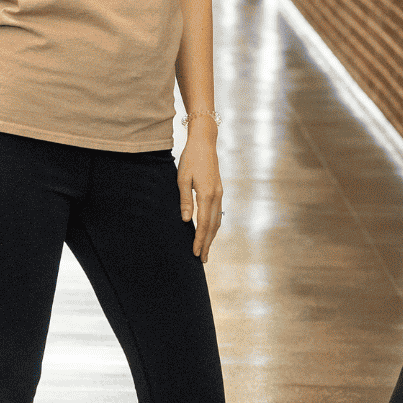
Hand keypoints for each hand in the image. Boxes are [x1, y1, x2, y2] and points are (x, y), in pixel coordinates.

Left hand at [177, 122, 222, 261]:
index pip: (203, 224)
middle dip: (207, 244)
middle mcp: (216, 196)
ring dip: (211, 237)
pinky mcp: (218, 191)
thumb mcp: (182, 178)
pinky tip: (209, 232)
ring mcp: (219, 194)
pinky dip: (213, 227)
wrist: (204, 143)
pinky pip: (217, 214)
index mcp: (206, 194)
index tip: (194, 253)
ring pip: (217, 221)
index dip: (199, 240)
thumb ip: (185, 200)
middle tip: (201, 260)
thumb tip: (186, 221)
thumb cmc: (190, 159)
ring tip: (205, 250)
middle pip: (213, 226)